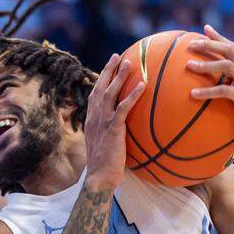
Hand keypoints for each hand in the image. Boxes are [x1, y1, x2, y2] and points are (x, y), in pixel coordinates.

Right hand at [84, 53, 144, 190]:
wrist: (99, 178)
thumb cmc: (105, 167)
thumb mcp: (106, 146)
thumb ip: (113, 134)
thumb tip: (125, 130)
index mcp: (91, 121)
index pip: (95, 95)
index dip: (101, 80)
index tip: (109, 67)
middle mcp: (94, 118)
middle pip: (100, 88)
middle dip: (108, 70)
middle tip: (117, 56)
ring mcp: (102, 122)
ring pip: (109, 94)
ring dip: (119, 77)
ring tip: (129, 63)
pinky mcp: (112, 129)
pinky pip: (123, 108)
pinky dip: (132, 95)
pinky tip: (142, 85)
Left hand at [187, 25, 233, 139]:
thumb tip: (215, 81)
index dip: (219, 36)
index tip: (204, 28)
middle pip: (229, 50)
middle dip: (209, 44)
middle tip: (190, 45)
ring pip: (226, 66)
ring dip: (206, 64)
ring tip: (188, 66)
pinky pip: (224, 91)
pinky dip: (207, 92)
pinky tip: (192, 94)